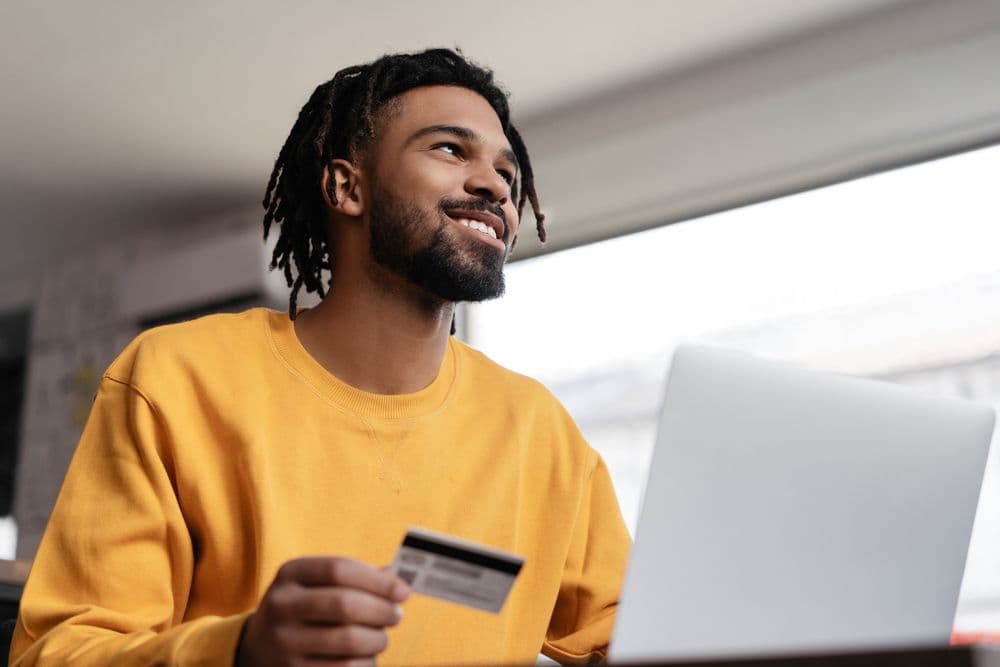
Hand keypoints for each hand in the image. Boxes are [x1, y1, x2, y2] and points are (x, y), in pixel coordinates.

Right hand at [236, 556, 410, 666]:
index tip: (403, 591)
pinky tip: (367, 657)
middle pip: (345, 604)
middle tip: (397, 615)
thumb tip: (398, 579)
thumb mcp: (316, 584)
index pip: (339, 569)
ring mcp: (283, 641)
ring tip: (381, 638)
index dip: (377, 580)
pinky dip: (365, 663)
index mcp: (291, 573)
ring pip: (348, 640)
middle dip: (381, 610)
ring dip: (377, 639)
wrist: (258, 648)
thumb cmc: (304, 609)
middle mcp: (281, 605)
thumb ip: (355, 578)